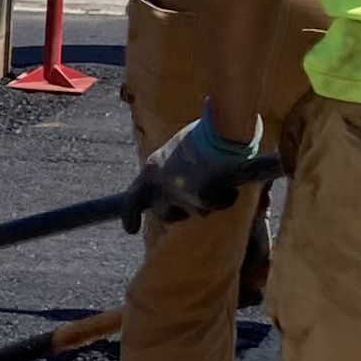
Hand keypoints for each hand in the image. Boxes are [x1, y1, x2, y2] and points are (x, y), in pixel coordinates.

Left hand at [125, 110, 279, 228]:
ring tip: (218, 177)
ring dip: (206, 200)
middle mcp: (162, 185)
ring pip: (195, 210)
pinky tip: (231, 184)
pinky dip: (225, 198)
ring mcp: (180, 194)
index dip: (130, 216)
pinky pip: (216, 205)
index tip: (130, 229)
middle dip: (176, 213)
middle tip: (190, 204)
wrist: (220, 131)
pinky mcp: (200, 199)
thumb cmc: (203, 132)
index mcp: (152, 169)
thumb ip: (172, 169)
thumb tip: (178, 185)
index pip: (132, 200)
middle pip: (163, 214)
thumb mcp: (177, 149)